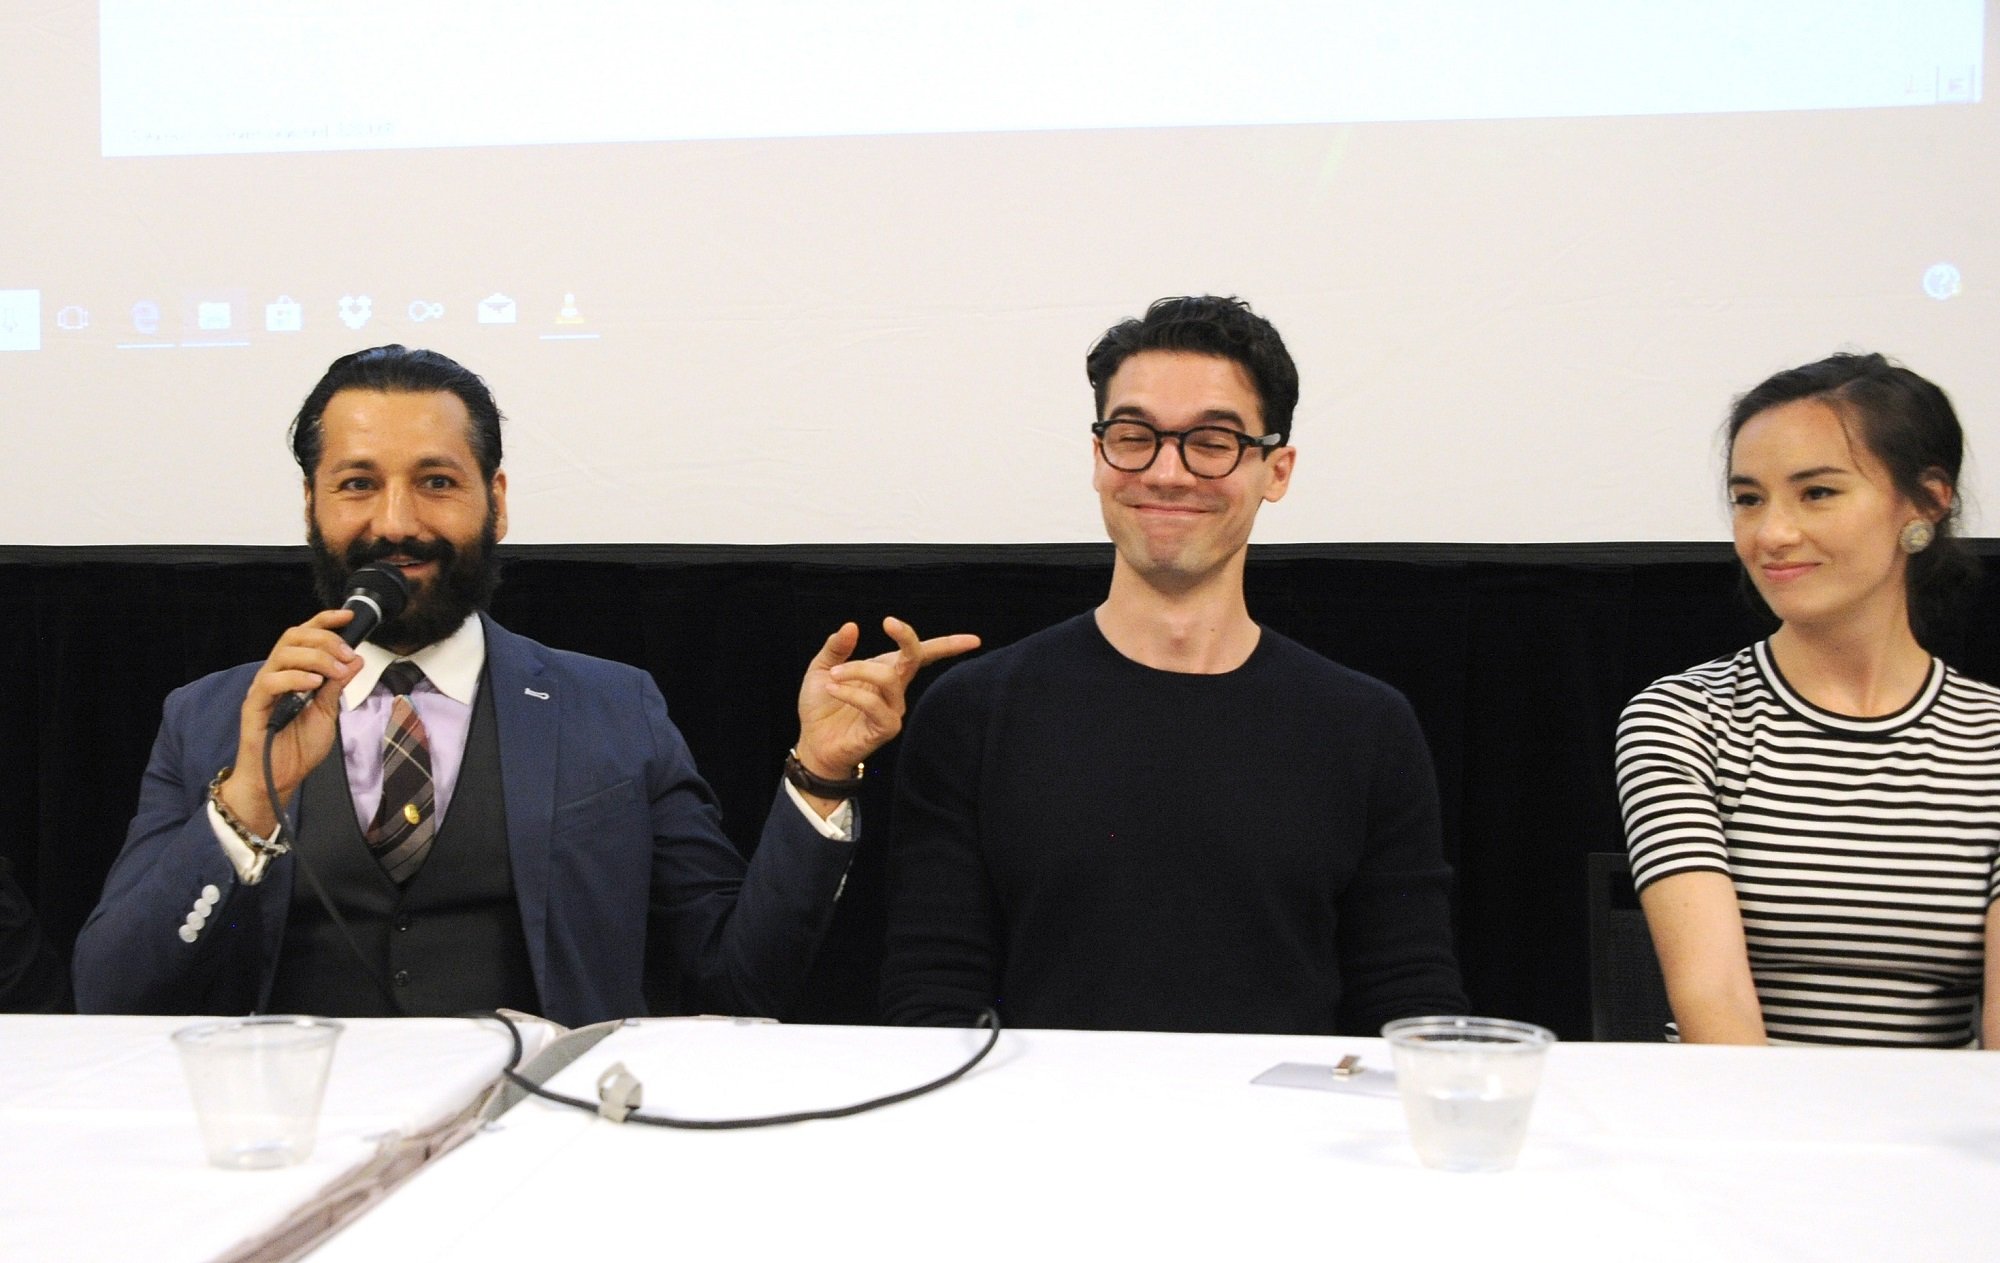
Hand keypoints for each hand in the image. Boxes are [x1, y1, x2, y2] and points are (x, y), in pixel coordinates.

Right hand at [217, 609, 364, 834]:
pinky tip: (314, 684)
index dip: (325, 621)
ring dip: (315, 658)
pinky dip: (295, 678)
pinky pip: (270, 682)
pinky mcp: (254, 706)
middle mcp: (276, 675)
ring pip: (282, 654)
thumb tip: (355, 659)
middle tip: (346, 655)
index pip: (305, 636)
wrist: (281, 778)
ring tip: (336, 672)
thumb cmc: (299, 748)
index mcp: (294, 673)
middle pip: (293, 637)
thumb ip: (337, 686)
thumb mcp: (328, 713)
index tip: (348, 616)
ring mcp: (263, 689)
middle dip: (325, 640)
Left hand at [795, 617, 979, 783]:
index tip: (973, 640)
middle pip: (915, 657)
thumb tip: (852, 626)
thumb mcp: (822, 669)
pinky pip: (874, 704)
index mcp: (885, 670)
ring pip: (888, 677)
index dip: (949, 646)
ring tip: (832, 676)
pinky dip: (851, 692)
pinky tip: (833, 690)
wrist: (813, 744)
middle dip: (907, 637)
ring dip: (857, 670)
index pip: (923, 655)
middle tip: (888, 622)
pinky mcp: (886, 728)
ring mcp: (893, 709)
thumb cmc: (821, 707)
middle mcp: (895, 689)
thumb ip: (836, 648)